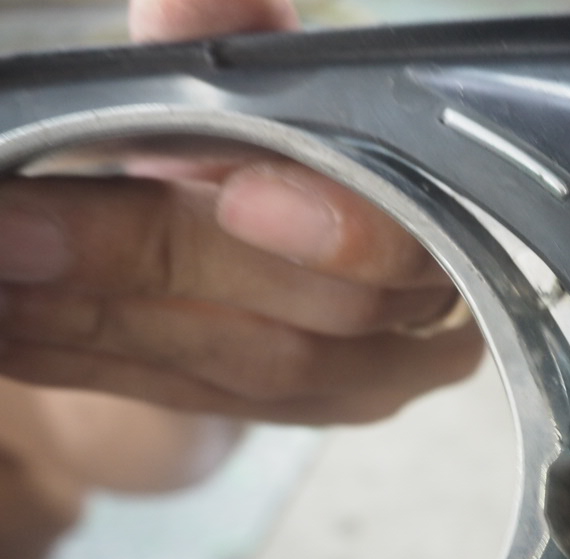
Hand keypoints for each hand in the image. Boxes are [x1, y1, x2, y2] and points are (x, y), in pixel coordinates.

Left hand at [0, 0, 482, 425]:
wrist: (291, 254)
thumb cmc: (277, 149)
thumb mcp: (250, 84)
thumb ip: (227, 43)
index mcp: (437, 210)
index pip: (411, 237)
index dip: (340, 229)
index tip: (238, 196)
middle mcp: (419, 311)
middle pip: (307, 319)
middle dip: (151, 268)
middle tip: (14, 230)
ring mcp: (369, 379)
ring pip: (245, 371)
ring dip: (100, 325)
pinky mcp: (299, 415)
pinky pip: (193, 398)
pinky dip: (89, 362)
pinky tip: (7, 333)